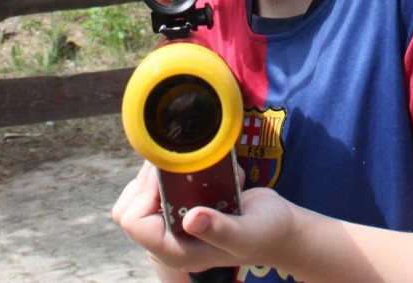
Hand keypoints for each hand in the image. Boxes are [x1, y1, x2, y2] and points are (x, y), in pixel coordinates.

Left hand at [112, 162, 296, 274]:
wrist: (282, 228)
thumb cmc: (265, 235)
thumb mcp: (245, 234)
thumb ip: (218, 229)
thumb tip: (191, 219)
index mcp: (175, 250)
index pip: (133, 221)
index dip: (144, 193)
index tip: (169, 173)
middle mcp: (169, 237)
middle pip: (130, 206)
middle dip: (148, 179)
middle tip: (176, 161)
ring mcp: (175, 221)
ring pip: (142, 193)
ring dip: (162, 173)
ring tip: (194, 166)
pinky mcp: (184, 206)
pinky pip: (163, 185)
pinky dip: (176, 170)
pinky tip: (204, 170)